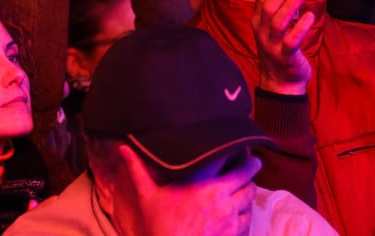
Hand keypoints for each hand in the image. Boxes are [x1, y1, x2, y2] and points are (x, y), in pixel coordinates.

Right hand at [122, 144, 259, 235]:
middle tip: (250, 167)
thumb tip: (124, 148)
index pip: (235, 160)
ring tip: (242, 190)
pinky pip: (248, 219)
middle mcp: (222, 197)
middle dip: (250, 170)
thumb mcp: (148, 198)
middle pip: (249, 176)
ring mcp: (230, 217)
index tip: (243, 150)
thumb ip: (139, 170)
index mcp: (204, 183)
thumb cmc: (160, 228)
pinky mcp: (235, 234)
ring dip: (247, 193)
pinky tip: (237, 213)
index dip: (243, 154)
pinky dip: (245, 214)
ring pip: (250, 197)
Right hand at [252, 0, 313, 94]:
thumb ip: (280, 7)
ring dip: (290, 4)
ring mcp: (272, 45)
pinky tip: (310, 16)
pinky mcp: (285, 56)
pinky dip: (300, 27)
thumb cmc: (279, 48)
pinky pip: (291, 41)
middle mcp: (262, 32)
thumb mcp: (274, 27)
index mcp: (258, 22)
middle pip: (268, 6)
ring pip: (278, 22)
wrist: (279, 82)